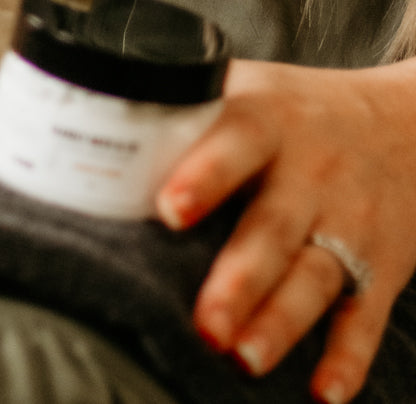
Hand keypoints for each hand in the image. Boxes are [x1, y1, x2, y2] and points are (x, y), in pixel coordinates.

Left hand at [156, 57, 415, 402]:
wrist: (407, 125)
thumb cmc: (299, 111)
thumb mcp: (250, 90)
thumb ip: (186, 111)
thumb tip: (81, 123)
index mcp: (270, 121)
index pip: (237, 143)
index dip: (205, 174)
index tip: (170, 208)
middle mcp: (311, 174)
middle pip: (273, 228)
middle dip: (239, 278)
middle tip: (204, 322)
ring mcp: (349, 223)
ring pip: (315, 276)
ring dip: (282, 322)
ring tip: (243, 357)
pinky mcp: (382, 267)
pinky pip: (367, 317)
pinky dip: (349, 358)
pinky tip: (325, 392)